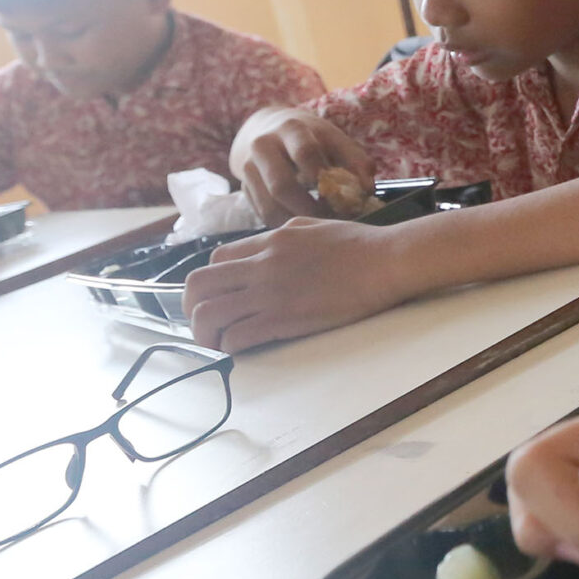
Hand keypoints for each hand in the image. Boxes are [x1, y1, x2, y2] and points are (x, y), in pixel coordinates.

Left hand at [183, 217, 413, 351]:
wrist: (386, 261)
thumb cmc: (361, 245)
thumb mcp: (313, 227)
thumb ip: (284, 237)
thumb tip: (269, 247)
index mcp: (269, 241)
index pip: (216, 259)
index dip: (211, 281)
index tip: (219, 297)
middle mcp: (261, 266)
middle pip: (198, 285)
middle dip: (192, 307)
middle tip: (205, 322)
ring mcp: (270, 293)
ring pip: (208, 314)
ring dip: (204, 332)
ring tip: (216, 343)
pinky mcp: (283, 319)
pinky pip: (237, 336)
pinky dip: (230, 347)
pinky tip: (239, 351)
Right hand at [229, 110, 371, 223]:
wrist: (269, 130)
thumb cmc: (313, 140)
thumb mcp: (335, 141)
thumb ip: (356, 162)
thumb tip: (367, 191)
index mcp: (292, 129)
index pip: (305, 152)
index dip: (323, 177)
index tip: (341, 197)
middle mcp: (264, 145)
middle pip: (282, 185)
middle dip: (309, 208)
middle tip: (332, 222)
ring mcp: (249, 167)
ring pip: (269, 205)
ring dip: (297, 222)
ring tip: (320, 228)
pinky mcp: (244, 187)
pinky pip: (263, 215)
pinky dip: (285, 225)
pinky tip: (303, 227)